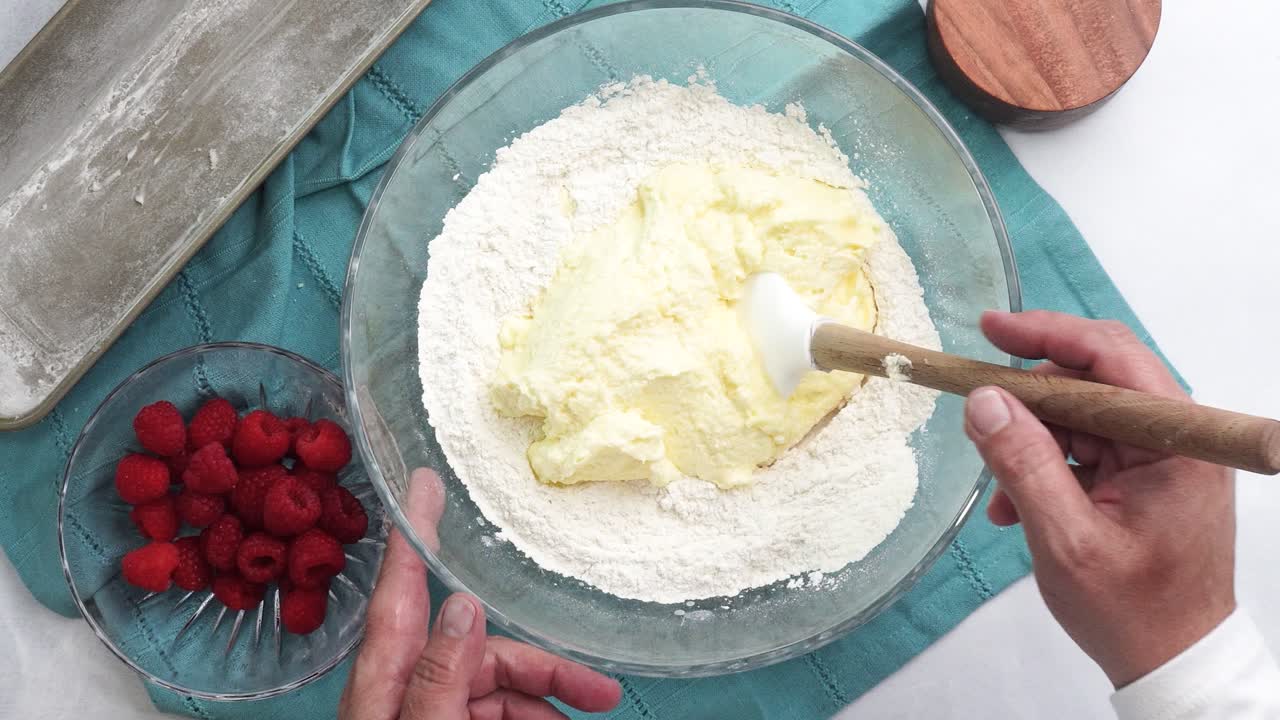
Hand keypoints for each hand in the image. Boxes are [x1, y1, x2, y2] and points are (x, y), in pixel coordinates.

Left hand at [339, 469, 621, 718]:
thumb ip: (440, 675)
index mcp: (384, 676)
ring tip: (582, 715)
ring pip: (491, 681)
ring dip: (541, 699)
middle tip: (599, 691)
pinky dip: (526, 717)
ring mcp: (421, 710)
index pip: (400, 588)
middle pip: (477, 645)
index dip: (414, 529)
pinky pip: (489, 712)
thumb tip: (463, 605)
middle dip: (541, 665)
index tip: (424, 482)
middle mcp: (402, 687)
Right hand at [964, 311, 1235, 687]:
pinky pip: (1084, 449)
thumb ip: (1024, 464)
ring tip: (998, 485)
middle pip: (1092, 380)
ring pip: (1081, 415)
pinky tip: (1014, 504)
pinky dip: (1044, 467)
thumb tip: (984, 402)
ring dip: (1031, 440)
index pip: (1112, 356)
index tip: (989, 331)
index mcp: (1177, 443)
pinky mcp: (1144, 478)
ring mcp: (1161, 458)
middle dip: (1028, 395)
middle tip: (976, 407)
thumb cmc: (1135, 614)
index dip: (1047, 335)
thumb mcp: (1066, 540)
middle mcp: (1176, 439)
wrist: (1174, 664)